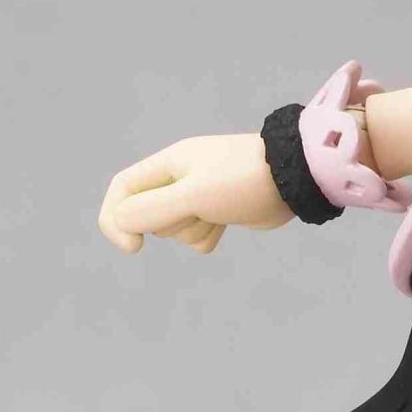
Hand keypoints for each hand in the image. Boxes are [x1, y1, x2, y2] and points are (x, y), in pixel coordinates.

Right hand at [98, 132, 291, 255]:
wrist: (295, 179)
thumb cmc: (244, 181)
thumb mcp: (194, 195)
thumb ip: (154, 209)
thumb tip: (120, 222)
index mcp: (168, 164)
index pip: (123, 190)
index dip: (116, 219)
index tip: (133, 247)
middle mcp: (179, 178)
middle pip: (149, 217)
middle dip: (173, 224)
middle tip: (202, 210)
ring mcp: (198, 196)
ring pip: (175, 231)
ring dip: (195, 230)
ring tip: (221, 212)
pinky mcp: (218, 212)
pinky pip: (197, 238)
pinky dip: (209, 236)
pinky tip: (229, 222)